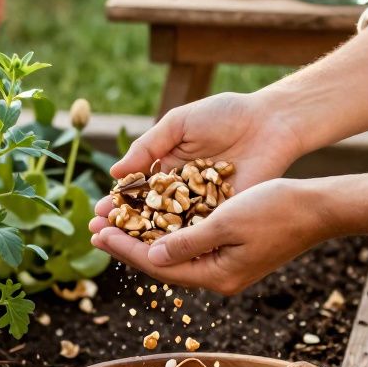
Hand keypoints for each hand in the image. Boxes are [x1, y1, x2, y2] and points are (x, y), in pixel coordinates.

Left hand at [90, 178, 334, 293]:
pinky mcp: (233, 252)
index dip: (125, 248)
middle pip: (162, 263)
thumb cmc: (276, 209)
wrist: (318, 207)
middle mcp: (219, 277)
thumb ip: (187, 241)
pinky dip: (167, 233)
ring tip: (114, 223)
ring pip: (174, 254)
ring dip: (143, 237)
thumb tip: (150, 257)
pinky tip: (150, 220)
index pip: (159, 266)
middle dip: (127, 244)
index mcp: (217, 276)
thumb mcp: (226, 221)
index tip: (98, 232)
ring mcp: (227, 266)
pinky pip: (191, 245)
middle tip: (95, 228)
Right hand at [92, 91, 305, 232]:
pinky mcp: (224, 214)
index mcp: (169, 167)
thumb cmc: (224, 115)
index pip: (138, 191)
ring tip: (121, 248)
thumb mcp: (178, 124)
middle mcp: (183, 190)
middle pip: (149, 214)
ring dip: (145, 239)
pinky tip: (158, 251)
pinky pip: (198, 231)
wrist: (269, 121)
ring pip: (170, 228)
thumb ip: (148, 147)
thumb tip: (115, 172)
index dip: (118, 204)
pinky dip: (179, 241)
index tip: (98, 215)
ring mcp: (203, 205)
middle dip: (124, 226)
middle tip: (99, 235)